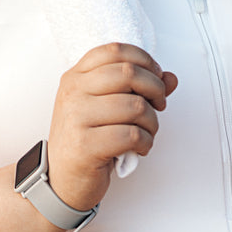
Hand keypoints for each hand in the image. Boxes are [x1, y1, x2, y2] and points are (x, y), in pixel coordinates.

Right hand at [47, 42, 178, 211]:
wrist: (61, 180)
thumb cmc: (87, 140)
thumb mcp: (107, 108)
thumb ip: (137, 89)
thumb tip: (171, 78)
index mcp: (76, 76)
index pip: (116, 50)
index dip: (145, 61)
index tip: (155, 78)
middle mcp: (73, 92)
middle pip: (128, 73)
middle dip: (155, 89)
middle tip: (159, 105)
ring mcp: (76, 117)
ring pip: (135, 106)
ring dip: (152, 122)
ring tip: (146, 132)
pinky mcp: (84, 145)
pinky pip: (132, 135)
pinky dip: (145, 142)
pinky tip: (139, 148)